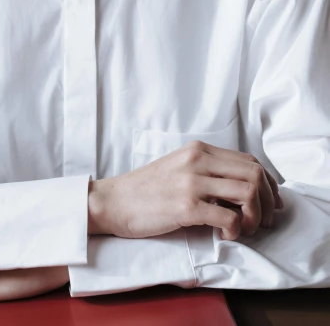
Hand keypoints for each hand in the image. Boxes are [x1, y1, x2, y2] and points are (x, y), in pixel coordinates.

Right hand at [89, 141, 283, 240]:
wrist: (113, 200)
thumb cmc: (146, 189)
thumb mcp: (179, 167)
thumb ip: (206, 170)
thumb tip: (240, 187)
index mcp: (198, 150)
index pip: (248, 160)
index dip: (267, 183)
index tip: (269, 202)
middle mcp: (197, 160)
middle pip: (254, 173)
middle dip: (267, 201)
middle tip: (263, 221)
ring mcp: (192, 182)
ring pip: (247, 193)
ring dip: (255, 216)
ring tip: (245, 229)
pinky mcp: (186, 206)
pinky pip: (228, 217)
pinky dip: (236, 230)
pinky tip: (225, 235)